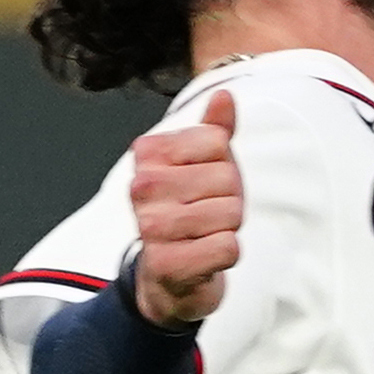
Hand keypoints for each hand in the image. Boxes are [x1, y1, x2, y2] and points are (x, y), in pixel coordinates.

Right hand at [130, 88, 241, 326]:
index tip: (204, 184)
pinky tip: (204, 257)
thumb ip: (214, 130)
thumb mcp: (202, 166)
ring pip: (230, 214)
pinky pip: (228, 248)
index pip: (218, 141)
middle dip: (230, 201)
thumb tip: (225, 96)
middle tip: (207, 215)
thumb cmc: (188, 212)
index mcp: (148, 154)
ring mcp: (151, 227)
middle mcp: (142, 187)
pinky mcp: (167, 264)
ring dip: (228, 229)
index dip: (224, 164)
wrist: (168, 277)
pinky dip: (226, 255)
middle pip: (228, 179)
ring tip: (204, 235)